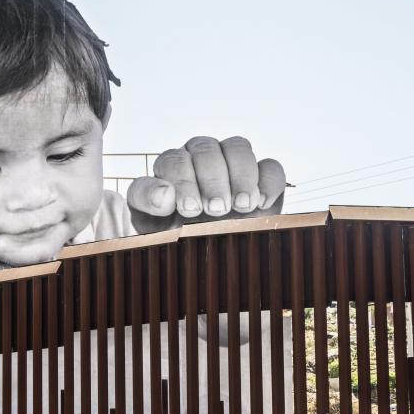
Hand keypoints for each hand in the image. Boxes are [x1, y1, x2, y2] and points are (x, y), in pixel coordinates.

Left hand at [127, 136, 285, 232]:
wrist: (199, 266)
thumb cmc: (166, 242)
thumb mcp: (142, 224)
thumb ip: (142, 200)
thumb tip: (164, 192)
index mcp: (170, 169)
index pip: (174, 159)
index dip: (182, 180)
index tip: (189, 210)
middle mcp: (200, 162)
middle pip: (206, 148)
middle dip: (212, 179)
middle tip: (216, 210)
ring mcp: (232, 169)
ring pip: (238, 147)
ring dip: (240, 176)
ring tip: (241, 207)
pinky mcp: (262, 183)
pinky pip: (271, 167)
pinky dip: (269, 182)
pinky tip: (261, 205)